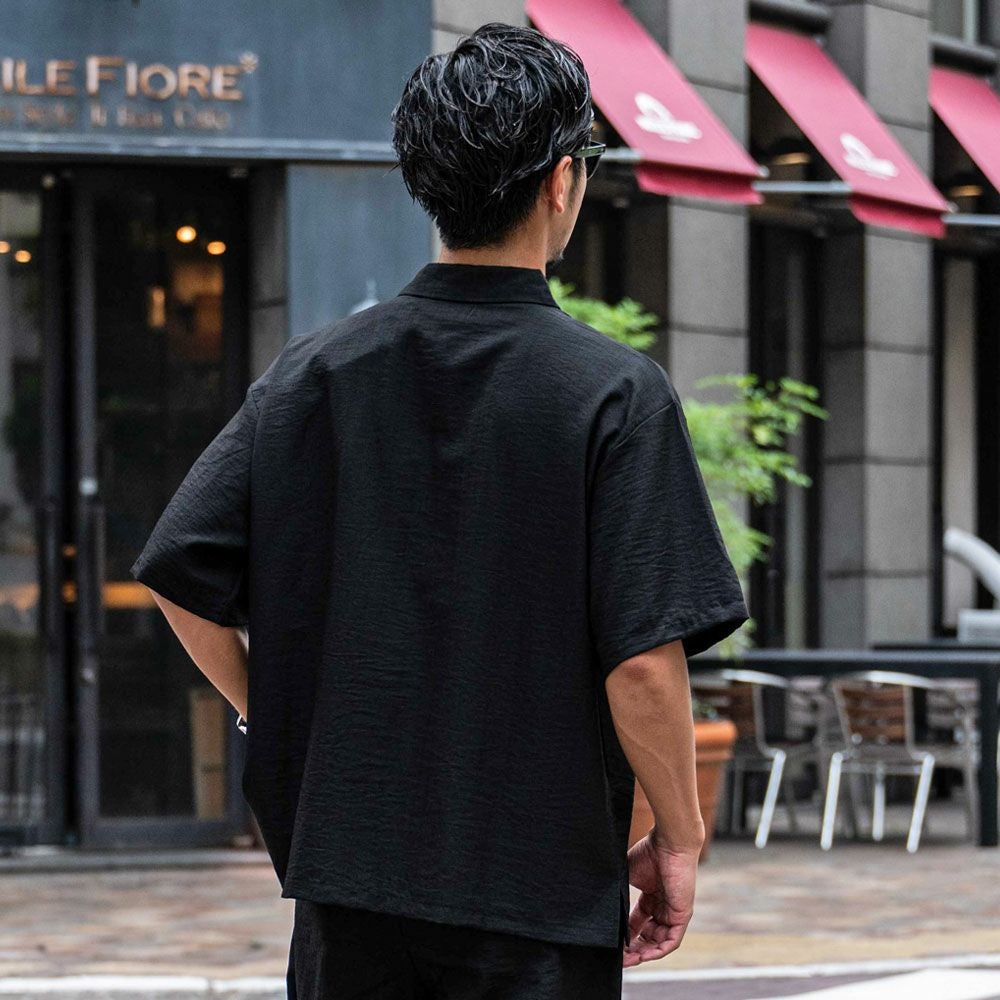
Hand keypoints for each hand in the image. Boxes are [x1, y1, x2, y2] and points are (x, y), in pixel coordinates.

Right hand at [622, 829, 699, 967]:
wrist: (669, 843)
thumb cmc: (650, 852)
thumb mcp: (628, 874)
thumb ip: (618, 888)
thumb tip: (598, 898)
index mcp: (651, 896)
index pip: (638, 923)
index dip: (625, 935)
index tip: (613, 944)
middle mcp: (663, 907)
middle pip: (648, 936)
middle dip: (633, 948)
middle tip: (618, 957)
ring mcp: (674, 912)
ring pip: (658, 942)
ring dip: (643, 953)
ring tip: (627, 958)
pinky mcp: (682, 915)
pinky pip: (671, 941)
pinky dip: (657, 950)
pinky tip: (643, 954)